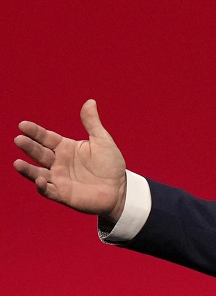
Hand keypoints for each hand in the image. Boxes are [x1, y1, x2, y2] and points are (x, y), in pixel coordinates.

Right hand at [13, 99, 127, 220]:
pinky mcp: (62, 194)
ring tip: (17, 163)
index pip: (46, 138)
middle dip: (28, 146)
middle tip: (19, 139)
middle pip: (39, 153)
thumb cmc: (110, 164)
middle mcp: (58, 162)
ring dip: (27, 169)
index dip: (35, 132)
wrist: (120, 189)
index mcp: (65, 148)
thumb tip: (90, 101)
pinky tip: (39, 180)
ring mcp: (58, 179)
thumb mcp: (102, 141)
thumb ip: (92, 123)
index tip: (23, 125)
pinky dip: (41, 187)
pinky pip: (48, 191)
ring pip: (37, 173)